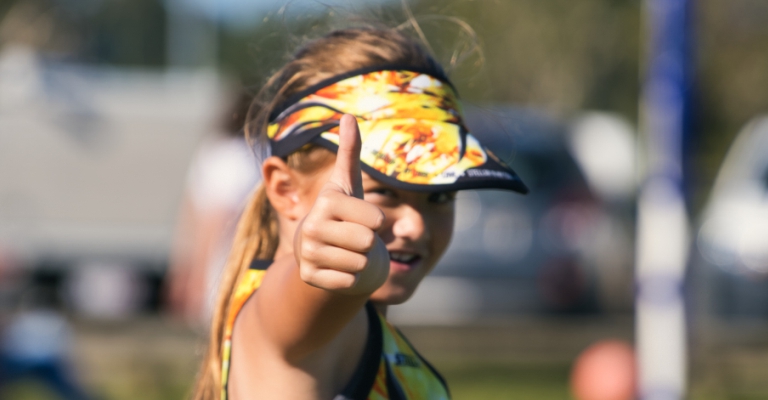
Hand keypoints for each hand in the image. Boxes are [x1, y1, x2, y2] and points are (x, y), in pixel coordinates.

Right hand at [294, 115, 389, 294]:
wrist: (322, 249)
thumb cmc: (343, 213)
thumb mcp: (349, 184)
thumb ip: (350, 151)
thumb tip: (347, 115)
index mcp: (326, 202)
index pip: (376, 220)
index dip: (376, 222)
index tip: (359, 218)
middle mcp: (311, 227)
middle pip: (368, 243)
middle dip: (369, 244)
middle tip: (354, 239)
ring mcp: (307, 254)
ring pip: (360, 264)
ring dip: (360, 262)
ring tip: (347, 252)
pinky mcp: (309, 277)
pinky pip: (349, 283)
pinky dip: (350, 279)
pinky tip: (338, 268)